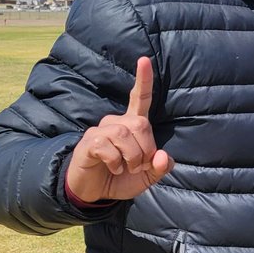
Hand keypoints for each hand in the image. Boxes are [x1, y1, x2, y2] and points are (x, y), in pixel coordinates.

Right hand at [66, 57, 173, 201]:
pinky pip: (107, 147)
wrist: (94, 192)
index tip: (144, 60)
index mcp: (132, 126)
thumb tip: (163, 157)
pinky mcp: (89, 142)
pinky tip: (113, 168)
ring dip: (132, 158)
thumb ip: (159, 167)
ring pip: (124, 135)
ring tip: (125, 168)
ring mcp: (101, 131)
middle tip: (139, 166)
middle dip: (146, 149)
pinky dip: (116, 162)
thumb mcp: (146, 177)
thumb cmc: (120, 178)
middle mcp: (116, 123)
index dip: (143, 80)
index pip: (139, 99)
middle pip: (141, 124)